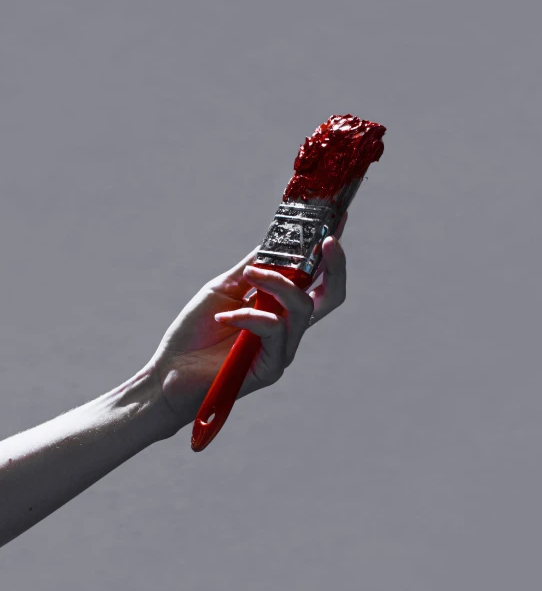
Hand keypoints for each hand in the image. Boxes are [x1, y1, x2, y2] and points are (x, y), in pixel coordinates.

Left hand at [147, 212, 348, 430]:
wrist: (169, 371)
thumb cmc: (196, 331)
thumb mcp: (224, 287)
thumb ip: (252, 266)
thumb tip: (277, 239)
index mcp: (280, 308)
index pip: (316, 279)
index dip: (330, 253)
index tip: (338, 219)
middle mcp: (288, 328)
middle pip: (330, 297)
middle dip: (334, 266)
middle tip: (327, 240)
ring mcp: (282, 349)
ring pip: (301, 307)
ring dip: (277, 283)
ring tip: (250, 275)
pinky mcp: (271, 368)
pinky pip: (273, 330)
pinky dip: (249, 316)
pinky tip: (225, 316)